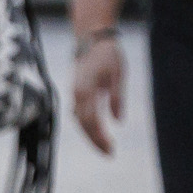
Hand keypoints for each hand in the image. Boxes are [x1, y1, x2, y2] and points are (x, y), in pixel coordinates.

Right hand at [72, 34, 125, 155]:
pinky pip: (78, 113)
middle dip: (95, 141)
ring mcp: (74, 93)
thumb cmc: (108, 54)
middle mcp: (76, 94)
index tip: (111, 149)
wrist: (91, 38)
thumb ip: (116, 97)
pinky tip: (97, 133)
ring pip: (79, 120)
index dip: (100, 138)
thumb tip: (117, 121)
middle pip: (83, 124)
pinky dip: (86, 125)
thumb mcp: (118, 74)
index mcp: (85, 89)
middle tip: (109, 154)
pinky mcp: (75, 92)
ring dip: (90, 134)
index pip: (91, 121)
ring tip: (105, 147)